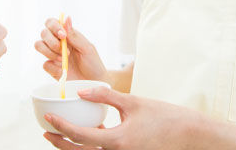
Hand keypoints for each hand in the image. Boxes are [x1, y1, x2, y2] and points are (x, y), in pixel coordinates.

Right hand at [35, 16, 108, 82]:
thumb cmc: (93, 64)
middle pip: (43, 33)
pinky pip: (45, 64)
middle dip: (52, 41)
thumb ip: (75, 35)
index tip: (62, 35)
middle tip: (65, 50)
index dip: (54, 26)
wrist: (94, 83)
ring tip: (63, 60)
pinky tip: (63, 70)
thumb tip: (66, 18)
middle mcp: (57, 43)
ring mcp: (53, 55)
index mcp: (67, 35)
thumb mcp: (87, 48)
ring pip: (39, 45)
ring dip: (50, 52)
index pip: (52, 23)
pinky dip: (54, 67)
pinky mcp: (51, 68)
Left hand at [43, 86, 205, 149]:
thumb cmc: (163, 116)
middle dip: (60, 144)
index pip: (80, 136)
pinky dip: (92, 145)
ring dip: (73, 146)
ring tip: (62, 133)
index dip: (61, 127)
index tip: (48, 118)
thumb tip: (82, 91)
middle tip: (46, 132)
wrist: (189, 135)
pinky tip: (91, 132)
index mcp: (117, 141)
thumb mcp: (133, 102)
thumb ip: (105, 96)